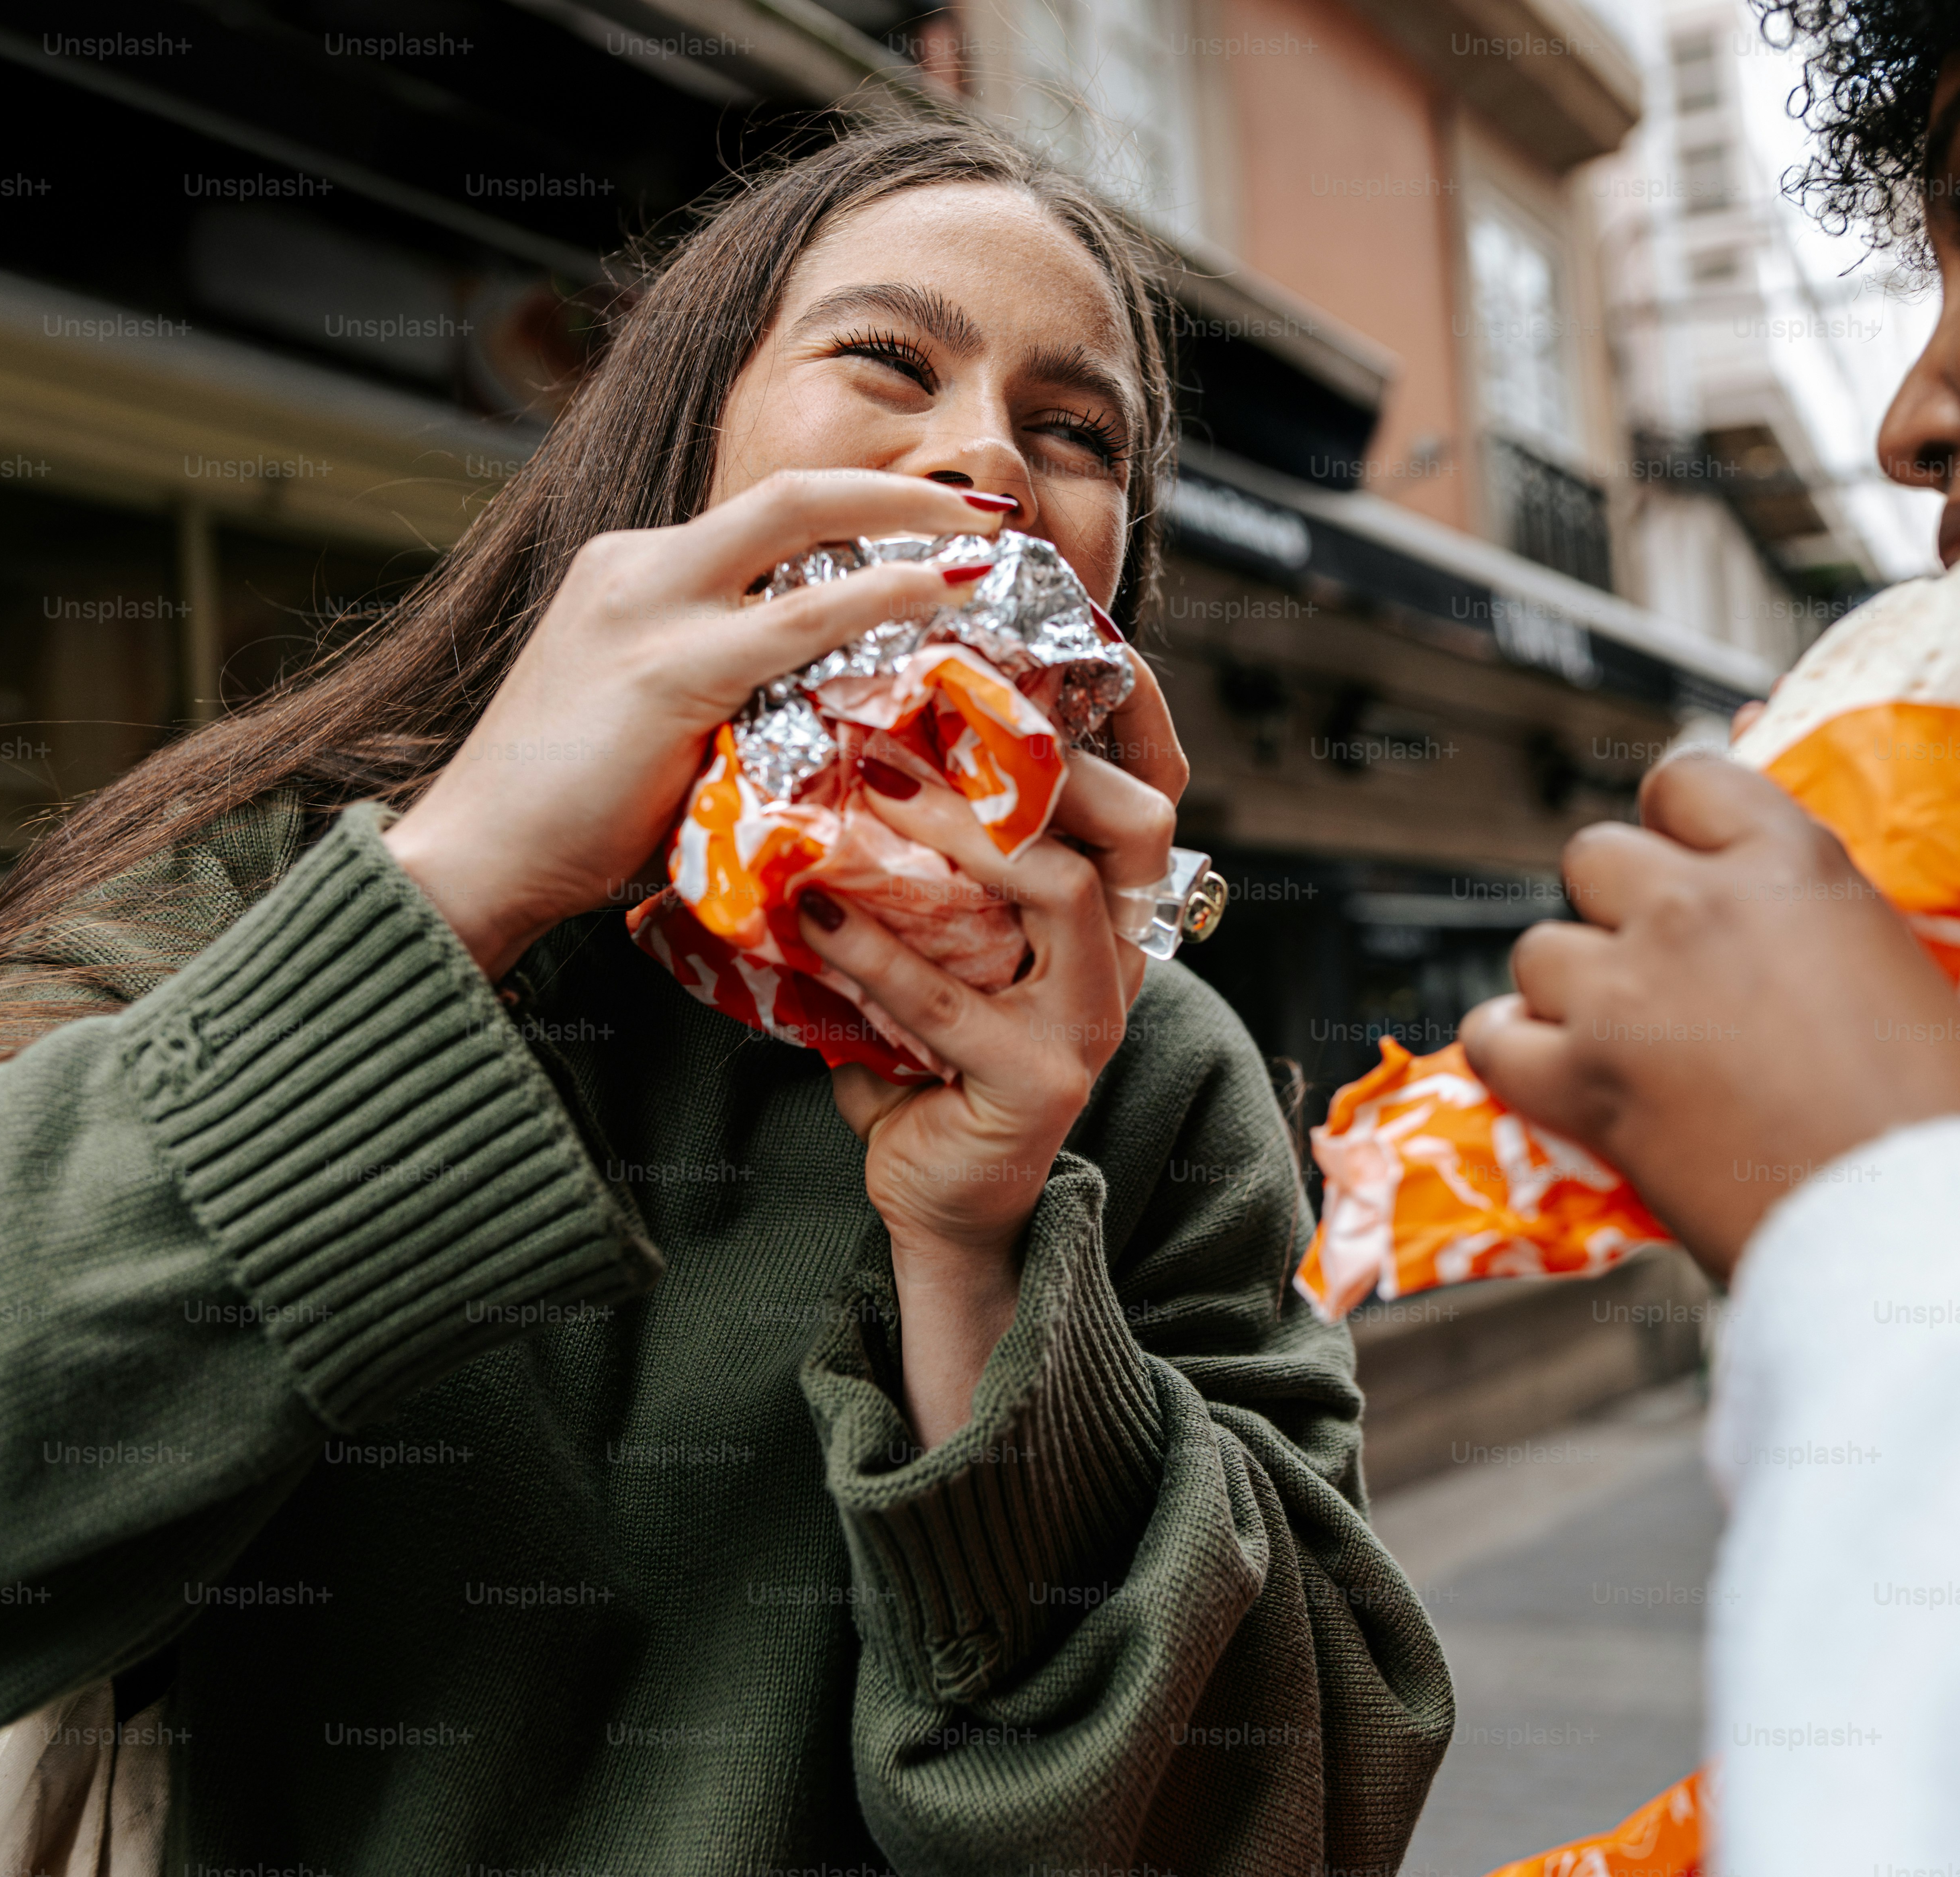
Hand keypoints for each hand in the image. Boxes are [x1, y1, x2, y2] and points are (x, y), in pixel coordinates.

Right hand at [382, 470, 1018, 980]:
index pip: (764, 524)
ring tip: (990, 542)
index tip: (933, 530)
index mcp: (632, 572)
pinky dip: (884, 596)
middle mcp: (638, 567)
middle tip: (986, 508)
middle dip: (900, 489)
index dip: (858, 516)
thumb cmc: (569, 818)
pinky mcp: (668, 669)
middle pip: (793, 493)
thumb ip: (727, 692)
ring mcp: (649, 608)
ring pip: (801, 524)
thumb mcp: (656, 722)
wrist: (475, 860)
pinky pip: (802, 616)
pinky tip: (943, 597)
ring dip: (909, 524)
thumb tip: (826, 708)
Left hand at [798, 685, 1182, 1446]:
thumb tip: (844, 742)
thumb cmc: (928, 1055)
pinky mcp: (1039, 1083)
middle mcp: (1119, 959)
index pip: (1145, 793)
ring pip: (1062, 890)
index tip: (1048, 642)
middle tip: (930, 714)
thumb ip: (923, 864)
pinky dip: (877, 950)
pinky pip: (954, 1001)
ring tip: (872, 793)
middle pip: (1134, 823)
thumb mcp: (939, 941)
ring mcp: (1089, 1023)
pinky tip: (814, 916)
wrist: (938, 1197)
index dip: (1124, 715)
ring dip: (964, 833)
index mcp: (1106, 914)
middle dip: (1038, 759)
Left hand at [1460, 756, 1959, 1283]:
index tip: (1682, 856)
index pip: (1689, 779)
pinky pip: (1496, 1041)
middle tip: (1656, 962)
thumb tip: (1816, 966)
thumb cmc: (1959, 1125)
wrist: (1923, 1229)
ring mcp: (1628, 992)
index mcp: (1794, 865)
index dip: (1676, 821)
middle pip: (1594, 855)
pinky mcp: (1585, 1084)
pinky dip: (1512, 1056)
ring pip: (1539, 948)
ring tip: (1615, 1032)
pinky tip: (1546, 1073)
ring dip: (1568, 986)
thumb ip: (1835, 946)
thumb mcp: (1916, 983)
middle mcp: (1695, 908)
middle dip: (1616, 903)